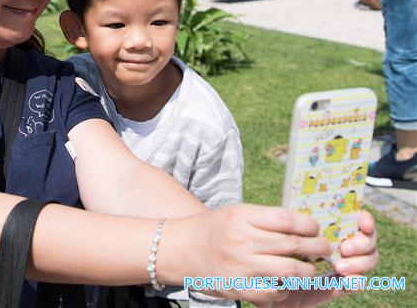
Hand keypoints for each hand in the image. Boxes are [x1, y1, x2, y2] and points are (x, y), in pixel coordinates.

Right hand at [161, 204, 333, 303]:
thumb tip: (304, 227)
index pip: (287, 219)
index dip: (310, 225)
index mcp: (242, 217)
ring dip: (308, 271)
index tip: (316, 228)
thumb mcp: (236, 214)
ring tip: (310, 268)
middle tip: (325, 248)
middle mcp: (242, 240)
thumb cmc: (213, 229)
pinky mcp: (239, 287)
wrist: (180, 249)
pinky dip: (287, 289)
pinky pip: (275, 292)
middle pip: (294, 244)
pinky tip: (287, 283)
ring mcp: (241, 265)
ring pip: (291, 270)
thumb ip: (265, 220)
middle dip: (318, 247)